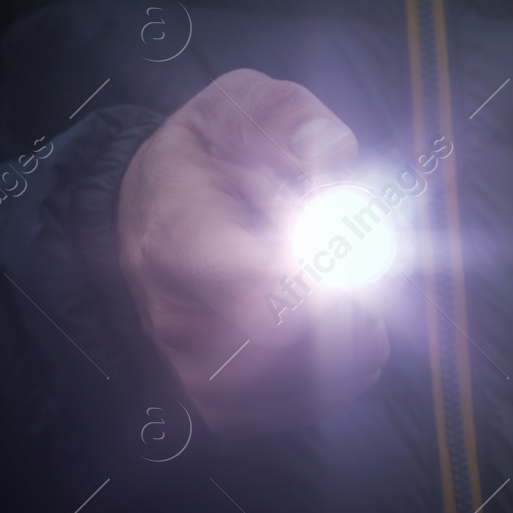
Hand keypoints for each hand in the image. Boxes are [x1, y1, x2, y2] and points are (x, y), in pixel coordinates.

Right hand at [117, 69, 389, 439]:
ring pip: (311, 385)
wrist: (150, 208)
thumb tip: (331, 156)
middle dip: (351, 307)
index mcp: (178, 239)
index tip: (351, 245)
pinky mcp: (224, 408)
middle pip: (293, 348)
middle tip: (362, 262)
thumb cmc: (208, 153)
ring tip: (346, 285)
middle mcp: (179, 319)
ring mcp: (198, 374)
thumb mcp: (243, 104)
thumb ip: (291, 121)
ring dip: (355, 337)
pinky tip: (339, 326)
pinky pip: (310, 405)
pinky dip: (346, 369)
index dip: (324, 277)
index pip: (258, 290)